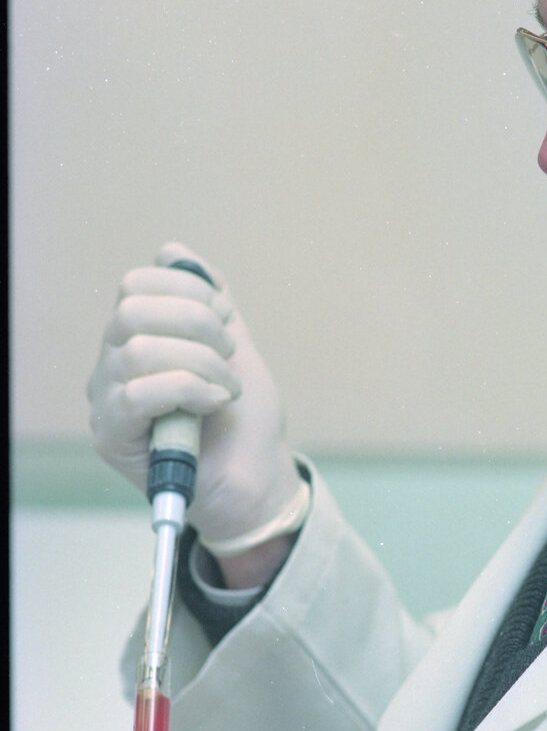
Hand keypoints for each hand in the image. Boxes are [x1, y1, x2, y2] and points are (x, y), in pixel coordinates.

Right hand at [87, 243, 302, 546]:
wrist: (255, 480)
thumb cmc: (241, 420)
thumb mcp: (233, 346)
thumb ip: (207, 300)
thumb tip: (172, 250)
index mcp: (136, 337)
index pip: (138, 284)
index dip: (189, 292)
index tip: (227, 318)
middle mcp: (112, 365)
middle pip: (132, 311)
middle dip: (197, 324)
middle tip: (230, 352)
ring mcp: (107, 400)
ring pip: (138, 350)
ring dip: (201, 362)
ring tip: (228, 387)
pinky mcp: (112, 436)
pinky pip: (138, 393)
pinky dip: (189, 389)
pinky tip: (215, 402)